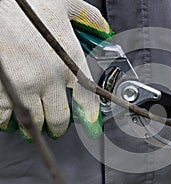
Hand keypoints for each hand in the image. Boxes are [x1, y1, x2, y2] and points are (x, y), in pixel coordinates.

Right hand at [0, 0, 112, 140]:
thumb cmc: (29, 1)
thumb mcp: (66, 4)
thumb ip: (88, 18)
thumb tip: (103, 28)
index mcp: (69, 59)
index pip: (86, 96)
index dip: (90, 115)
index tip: (91, 125)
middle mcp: (49, 77)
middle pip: (59, 117)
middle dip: (60, 126)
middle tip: (58, 127)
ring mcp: (23, 85)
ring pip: (34, 121)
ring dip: (37, 126)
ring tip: (38, 125)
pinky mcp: (1, 88)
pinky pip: (5, 116)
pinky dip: (9, 121)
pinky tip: (11, 119)